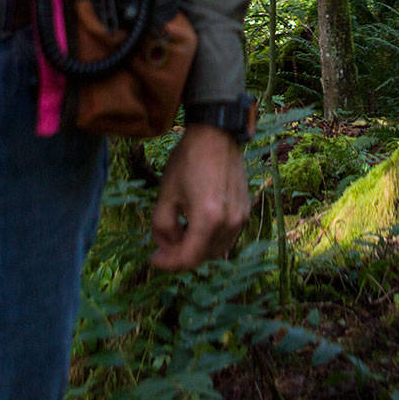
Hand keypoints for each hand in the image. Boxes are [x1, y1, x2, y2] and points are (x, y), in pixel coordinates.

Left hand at [150, 124, 248, 270]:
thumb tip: (165, 248)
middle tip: (163, 244)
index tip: (153, 259)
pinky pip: (226, 236)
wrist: (216, 135)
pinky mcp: (245, 210)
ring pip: (216, 250)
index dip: (168, 264)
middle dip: (180, 255)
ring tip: (179, 230)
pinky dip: (210, 237)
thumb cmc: (188, 160)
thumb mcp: (166, 194)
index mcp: (208, 219)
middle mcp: (230, 222)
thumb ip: (161, 227)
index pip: (188, 258)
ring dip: (197, 248)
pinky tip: (196, 222)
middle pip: (203, 257)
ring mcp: (241, 217)